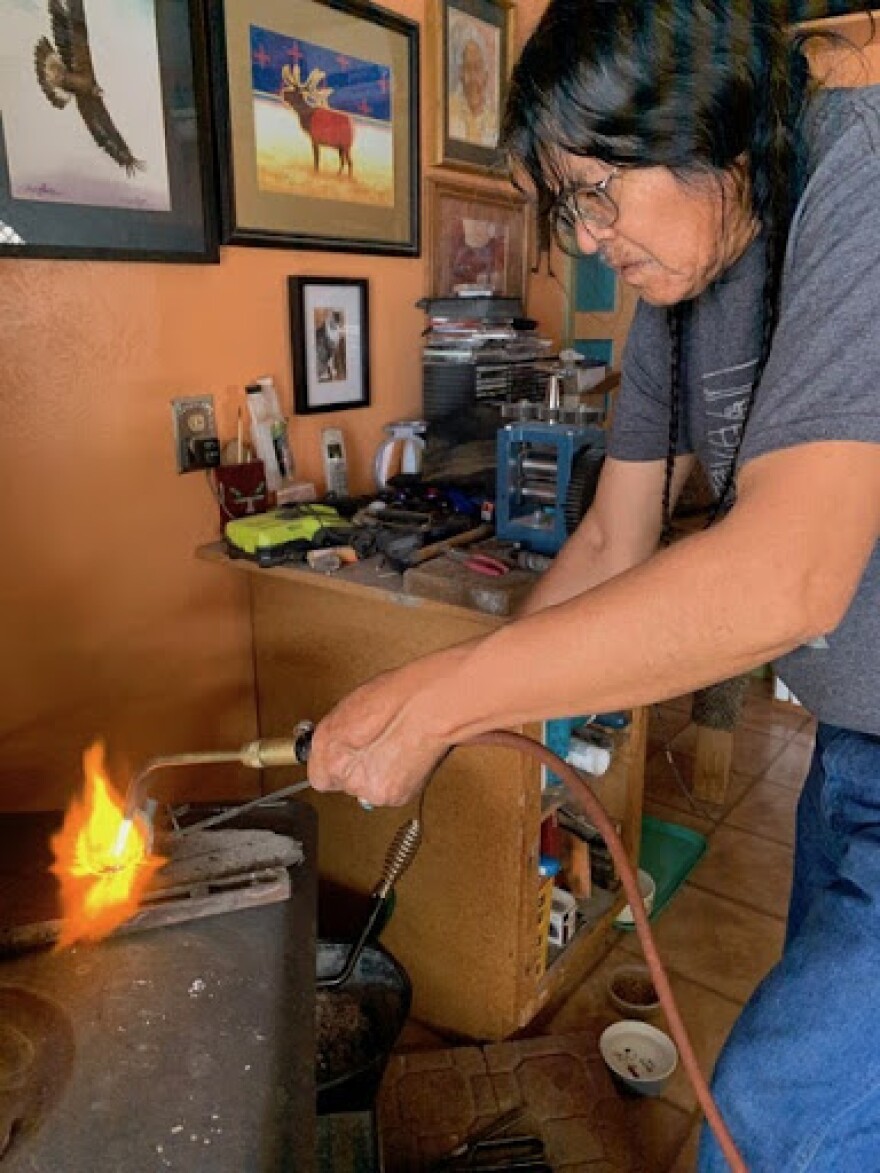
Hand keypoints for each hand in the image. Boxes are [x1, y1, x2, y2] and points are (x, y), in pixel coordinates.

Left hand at [308, 658, 455, 807]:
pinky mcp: (392, 796)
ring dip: (380, 777)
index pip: (319, 775)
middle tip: (379, 749)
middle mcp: (341, 770)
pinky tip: (408, 759)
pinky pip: (391, 794)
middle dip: (360, 770)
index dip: (338, 765)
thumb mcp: (353, 708)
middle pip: (345, 784)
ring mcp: (366, 787)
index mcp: (325, 744)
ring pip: (369, 790)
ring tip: (397, 751)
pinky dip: (400, 782)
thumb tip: (342, 742)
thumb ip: (341, 734)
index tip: (348, 759)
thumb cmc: (398, 696)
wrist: (429, 706)